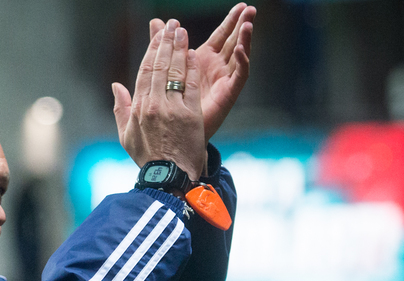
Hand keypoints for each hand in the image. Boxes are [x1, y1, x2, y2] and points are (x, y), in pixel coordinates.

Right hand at [112, 20, 205, 179]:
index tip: (158, 36)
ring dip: (180, 49)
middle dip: (166, 42)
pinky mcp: (190, 114)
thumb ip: (120, 108)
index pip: (145, 72)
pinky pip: (191, 85)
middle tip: (172, 25)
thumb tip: (116, 86)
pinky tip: (194, 54)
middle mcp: (153, 105)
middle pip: (160, 66)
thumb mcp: (126, 135)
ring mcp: (172, 109)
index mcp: (138, 109)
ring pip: (176, 71)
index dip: (152, 50)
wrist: (168, 176)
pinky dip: (192, 68)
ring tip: (183, 32)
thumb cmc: (148, 158)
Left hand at [151, 3, 255, 141]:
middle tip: (248, 7)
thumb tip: (155, 22)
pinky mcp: (228, 95)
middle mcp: (215, 69)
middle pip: (231, 41)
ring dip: (244, 39)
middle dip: (239, 24)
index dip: (229, 21)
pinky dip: (242, 62)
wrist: (175, 143)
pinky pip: (239, 76)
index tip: (238, 5)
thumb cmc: (169, 112)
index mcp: (201, 62)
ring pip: (238, 55)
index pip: (218, 35)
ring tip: (248, 22)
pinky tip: (240, 49)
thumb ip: (162, 47)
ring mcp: (223, 81)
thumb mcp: (162, 75)